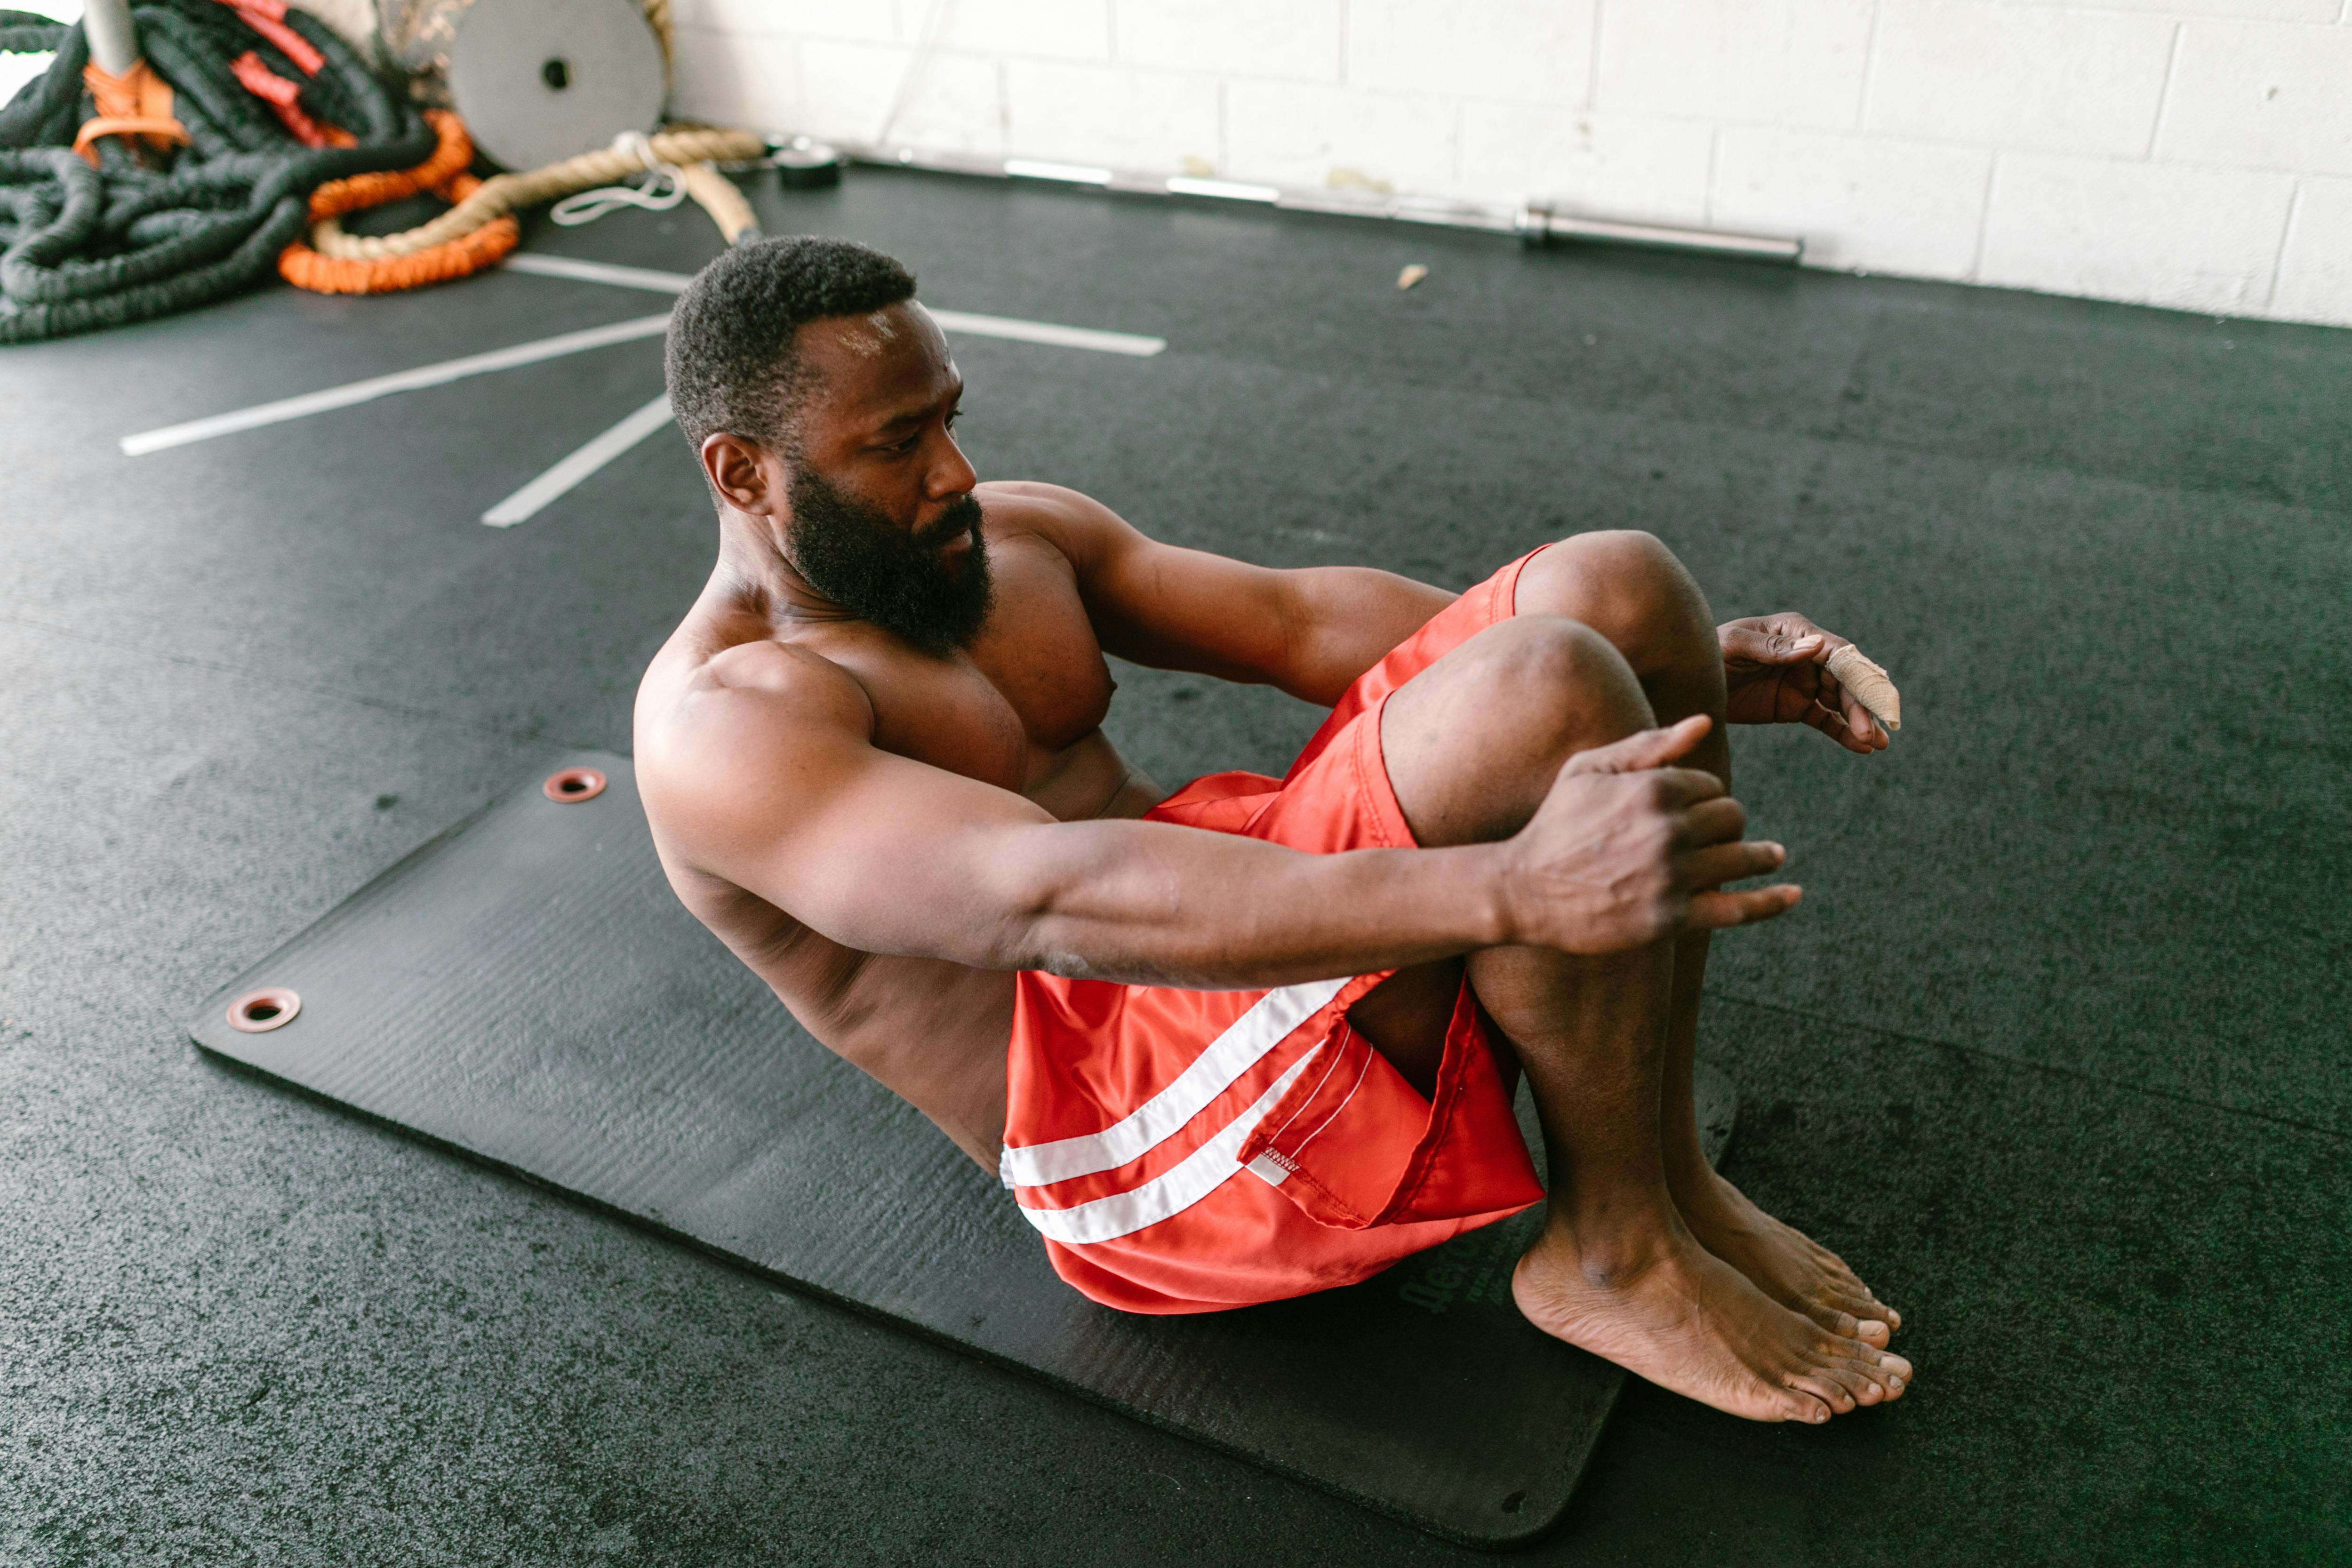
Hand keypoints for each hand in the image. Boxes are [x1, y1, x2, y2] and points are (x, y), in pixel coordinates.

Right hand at [1502, 716, 1800, 954]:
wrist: (1521, 889)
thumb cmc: (1554, 823)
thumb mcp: (1589, 769)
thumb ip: (1648, 744)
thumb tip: (1704, 723)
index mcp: (1653, 788)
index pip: (1710, 786)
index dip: (1705, 797)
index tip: (1690, 810)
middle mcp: (1669, 829)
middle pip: (1731, 818)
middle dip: (1729, 824)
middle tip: (1721, 835)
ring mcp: (1672, 875)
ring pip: (1742, 857)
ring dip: (1761, 856)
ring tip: (1771, 857)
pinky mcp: (1672, 917)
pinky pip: (1738, 908)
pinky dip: (1771, 902)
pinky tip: (1791, 894)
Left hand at [1718, 613, 1888, 753]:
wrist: (1690, 682)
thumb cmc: (1710, 652)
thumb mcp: (1735, 645)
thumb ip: (1774, 649)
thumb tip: (1816, 645)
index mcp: (1796, 632)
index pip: (1836, 651)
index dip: (1858, 673)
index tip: (1874, 695)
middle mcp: (1807, 655)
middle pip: (1844, 680)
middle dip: (1860, 705)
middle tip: (1872, 731)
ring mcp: (1804, 682)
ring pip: (1840, 702)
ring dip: (1860, 721)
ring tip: (1877, 744)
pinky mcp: (1797, 706)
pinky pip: (1825, 720)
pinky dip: (1843, 733)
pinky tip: (1861, 747)